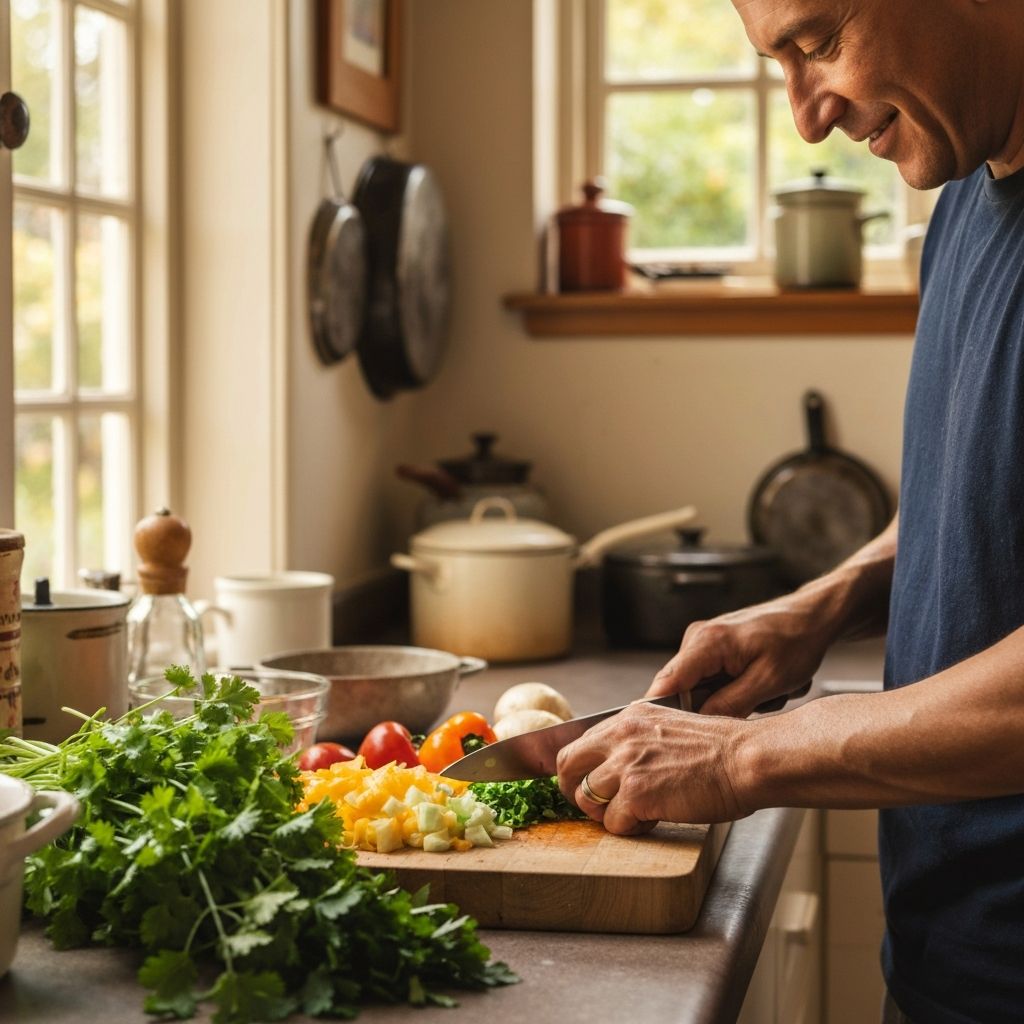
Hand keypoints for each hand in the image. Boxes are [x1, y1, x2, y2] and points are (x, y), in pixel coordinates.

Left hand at [556, 702, 752, 833]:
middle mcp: (622, 735)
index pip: (581, 740)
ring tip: (633, 816)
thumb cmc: (721, 750)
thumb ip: (640, 740)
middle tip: (594, 807)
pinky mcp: (636, 793)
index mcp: (630, 717)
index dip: (578, 767)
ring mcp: (626, 764)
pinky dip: (628, 830)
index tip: (584, 783)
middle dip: (574, 790)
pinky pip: (613, 822)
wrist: (745, 760)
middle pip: (568, 764)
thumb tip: (620, 764)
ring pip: (586, 797)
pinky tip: (651, 823)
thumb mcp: (670, 728)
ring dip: (605, 814)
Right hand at [647, 594, 831, 717]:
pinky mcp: (713, 650)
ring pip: (702, 689)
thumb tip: (699, 724)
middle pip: (683, 690)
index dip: (663, 713)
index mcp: (707, 642)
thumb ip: (730, 704)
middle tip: (755, 703)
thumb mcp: (769, 680)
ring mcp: (704, 643)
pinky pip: (713, 682)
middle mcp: (698, 639)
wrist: (812, 617)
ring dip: (733, 698)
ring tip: (765, 690)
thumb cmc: (796, 641)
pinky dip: (737, 689)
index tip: (672, 738)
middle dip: (716, 706)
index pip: (667, 683)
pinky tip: (761, 683)